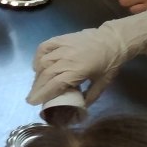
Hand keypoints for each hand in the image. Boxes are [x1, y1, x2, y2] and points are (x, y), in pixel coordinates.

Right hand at [27, 3, 146, 104]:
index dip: (42, 94)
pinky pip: (44, 47)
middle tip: (32, 96)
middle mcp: (67, 58)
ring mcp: (63, 47)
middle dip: (36, 88)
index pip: (54, 84)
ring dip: (37, 74)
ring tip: (37, 83)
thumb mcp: (103, 83)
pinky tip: (38, 64)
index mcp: (78, 70)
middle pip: (45, 75)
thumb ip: (90, 96)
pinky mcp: (61, 39)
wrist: (114, 40)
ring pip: (43, 62)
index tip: (33, 102)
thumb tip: (80, 107)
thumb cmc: (110, 63)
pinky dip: (38, 56)